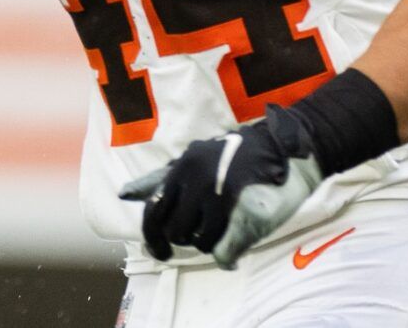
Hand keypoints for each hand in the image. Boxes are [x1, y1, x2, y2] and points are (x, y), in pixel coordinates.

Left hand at [122, 106, 324, 269]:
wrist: (285, 150)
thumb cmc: (239, 156)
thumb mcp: (196, 158)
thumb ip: (162, 177)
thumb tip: (123, 193)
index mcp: (182, 166)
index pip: (152, 200)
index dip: (150, 228)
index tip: (152, 247)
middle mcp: (192, 177)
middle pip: (167, 226)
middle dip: (170, 243)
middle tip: (180, 250)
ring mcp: (212, 192)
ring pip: (192, 238)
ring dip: (202, 243)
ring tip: (217, 235)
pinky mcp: (237, 209)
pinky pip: (218, 247)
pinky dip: (223, 257)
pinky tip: (230, 257)